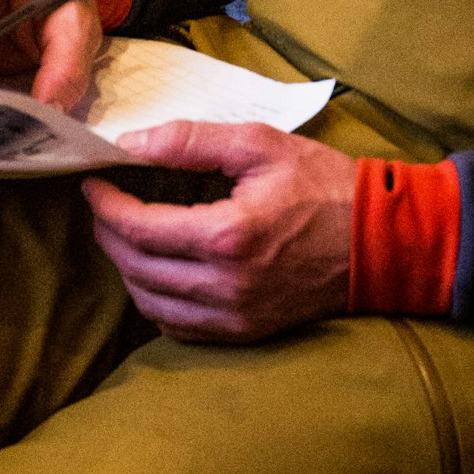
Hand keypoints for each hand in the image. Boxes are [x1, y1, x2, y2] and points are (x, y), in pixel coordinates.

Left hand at [82, 121, 353, 342]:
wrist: (380, 242)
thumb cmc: (322, 184)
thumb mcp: (259, 144)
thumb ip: (191, 141)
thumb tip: (131, 142)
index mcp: (227, 236)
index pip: (139, 230)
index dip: (106, 208)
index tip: (93, 184)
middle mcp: (226, 286)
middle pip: (137, 270)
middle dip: (109, 236)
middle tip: (104, 205)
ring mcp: (235, 317)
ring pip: (151, 304)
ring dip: (128, 269)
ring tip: (125, 234)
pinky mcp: (245, 332)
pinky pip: (179, 327)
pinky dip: (155, 300)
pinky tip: (157, 271)